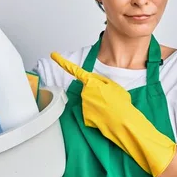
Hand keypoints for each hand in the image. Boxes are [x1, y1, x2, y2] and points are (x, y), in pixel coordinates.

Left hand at [51, 52, 176, 176]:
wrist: (122, 121)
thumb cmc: (120, 102)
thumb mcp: (113, 85)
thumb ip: (100, 80)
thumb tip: (93, 82)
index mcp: (91, 82)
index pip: (74, 70)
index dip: (62, 62)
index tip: (53, 55)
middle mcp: (84, 93)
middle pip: (88, 89)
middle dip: (96, 92)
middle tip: (109, 98)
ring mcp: (83, 105)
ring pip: (89, 101)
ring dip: (98, 103)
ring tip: (109, 107)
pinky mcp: (85, 116)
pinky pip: (90, 112)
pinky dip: (97, 114)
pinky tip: (105, 115)